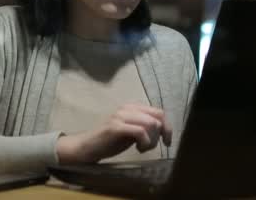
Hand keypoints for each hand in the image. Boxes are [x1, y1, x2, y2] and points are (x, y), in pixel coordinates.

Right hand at [56, 104, 171, 163]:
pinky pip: (140, 131)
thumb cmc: (110, 141)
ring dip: (151, 141)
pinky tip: (138, 149)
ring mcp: (121, 116)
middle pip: (158, 117)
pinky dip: (145, 142)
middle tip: (150, 147)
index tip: (167, 142)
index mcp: (132, 107)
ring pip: (151, 124)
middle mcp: (127, 108)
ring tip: (142, 148)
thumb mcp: (132, 132)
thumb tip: (163, 129)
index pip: (159, 112)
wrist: (87, 147)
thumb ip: (145, 126)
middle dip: (160, 135)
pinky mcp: (115, 127)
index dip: (167, 127)